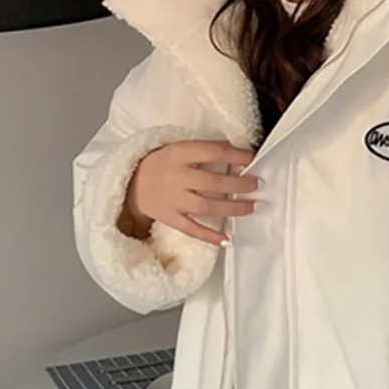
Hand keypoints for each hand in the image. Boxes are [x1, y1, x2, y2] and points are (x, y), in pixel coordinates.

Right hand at [121, 140, 258, 244]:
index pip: (212, 152)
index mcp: (178, 153)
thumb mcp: (178, 148)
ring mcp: (172, 199)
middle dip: (239, 185)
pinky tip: (227, 240)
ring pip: (206, 206)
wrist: (131, 183)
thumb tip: (237, 152)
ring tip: (252, 206)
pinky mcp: (169, 218)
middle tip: (257, 185)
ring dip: (232, 208)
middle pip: (212, 183)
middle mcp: (176, 177)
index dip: (235, 155)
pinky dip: (209, 236)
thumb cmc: (162, 163)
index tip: (253, 158)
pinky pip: (192, 229)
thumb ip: (204, 150)